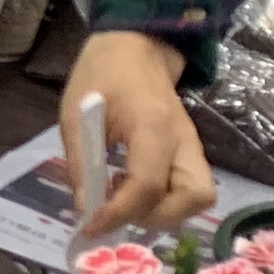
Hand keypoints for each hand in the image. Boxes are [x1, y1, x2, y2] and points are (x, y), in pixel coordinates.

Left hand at [64, 29, 214, 236]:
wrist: (135, 47)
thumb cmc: (101, 76)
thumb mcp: (74, 116)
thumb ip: (81, 165)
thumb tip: (86, 212)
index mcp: (153, 126)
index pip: (148, 184)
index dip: (120, 213)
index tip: (91, 226)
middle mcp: (184, 140)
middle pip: (194, 198)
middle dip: (154, 217)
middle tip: (116, 210)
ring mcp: (192, 146)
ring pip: (199, 198)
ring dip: (163, 213)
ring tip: (125, 200)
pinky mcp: (189, 152)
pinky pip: (189, 189)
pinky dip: (166, 202)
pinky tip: (132, 190)